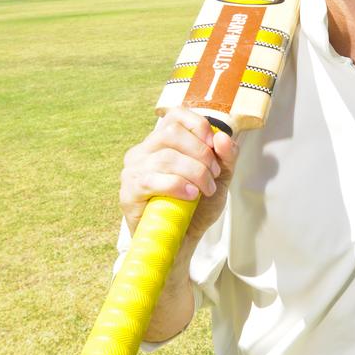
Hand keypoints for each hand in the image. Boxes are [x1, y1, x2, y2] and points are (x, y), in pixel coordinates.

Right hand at [119, 107, 238, 245]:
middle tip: (214, 174)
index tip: (215, 146)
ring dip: (195, 173)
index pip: (175, 115)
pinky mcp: (128, 192)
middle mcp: (143, 150)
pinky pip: (152, 180)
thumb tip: (223, 137)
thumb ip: (226, 156)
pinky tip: (191, 196)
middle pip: (170, 132)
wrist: (183, 238)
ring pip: (166, 157)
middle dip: (200, 153)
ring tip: (206, 189)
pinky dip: (178, 186)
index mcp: (163, 141)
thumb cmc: (197, 205)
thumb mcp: (220, 178)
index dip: (198, 126)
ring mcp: (133, 170)